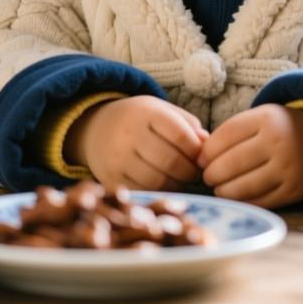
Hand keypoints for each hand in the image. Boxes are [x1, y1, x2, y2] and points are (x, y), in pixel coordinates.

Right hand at [64, 96, 208, 190]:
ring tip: (181, 179)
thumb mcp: (161, 110)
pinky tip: (165, 185)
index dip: (198, 150)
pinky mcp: (111, 179)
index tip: (203, 156)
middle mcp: (129, 135)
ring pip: (159, 181)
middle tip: (196, 172)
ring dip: (177, 184)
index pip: (181, 135)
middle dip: (190, 170)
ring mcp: (118, 159)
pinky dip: (159, 193)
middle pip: (171, 161)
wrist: (94, 128)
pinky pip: (143, 192)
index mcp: (146, 113)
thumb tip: (209, 145)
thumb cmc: (138, 119)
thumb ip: (187, 125)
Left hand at [197, 104, 302, 208]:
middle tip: (208, 177)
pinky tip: (236, 197)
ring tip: (219, 188)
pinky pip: (259, 201)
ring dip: (224, 191)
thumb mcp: (260, 118)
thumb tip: (200, 159)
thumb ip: (232, 132)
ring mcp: (288, 168)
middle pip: (230, 164)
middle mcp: (279, 142)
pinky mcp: (294, 190)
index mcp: (267, 119)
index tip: (201, 159)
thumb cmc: (280, 129)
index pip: (224, 137)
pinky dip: (243, 201)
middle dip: (212, 174)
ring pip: (242, 187)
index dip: (207, 152)